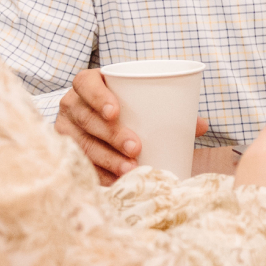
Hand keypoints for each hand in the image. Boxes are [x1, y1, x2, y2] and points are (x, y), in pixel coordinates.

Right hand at [54, 68, 212, 184]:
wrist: (93, 118)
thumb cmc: (123, 105)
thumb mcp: (139, 100)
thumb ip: (168, 108)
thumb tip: (201, 126)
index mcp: (87, 85)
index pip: (85, 84)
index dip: (98, 97)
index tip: (116, 111)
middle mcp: (71, 105)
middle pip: (86, 119)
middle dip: (111, 135)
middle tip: (136, 148)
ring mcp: (65, 129)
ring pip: (82, 144)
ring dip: (107, 158)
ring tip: (130, 169)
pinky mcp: (65, 152)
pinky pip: (80, 164)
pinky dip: (99, 174)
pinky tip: (115, 181)